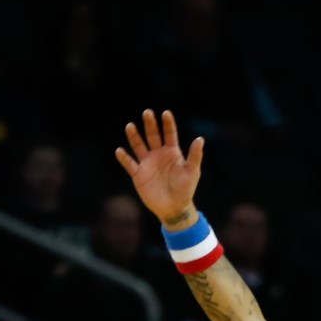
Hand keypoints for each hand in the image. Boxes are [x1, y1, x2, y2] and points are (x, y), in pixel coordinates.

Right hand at [115, 109, 205, 228]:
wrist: (174, 208)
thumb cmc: (185, 190)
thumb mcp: (192, 172)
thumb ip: (194, 156)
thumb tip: (200, 139)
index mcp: (172, 153)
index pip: (169, 134)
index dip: (168, 124)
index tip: (166, 113)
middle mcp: (158, 155)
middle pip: (153, 136)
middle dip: (150, 124)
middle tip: (147, 112)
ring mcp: (147, 164)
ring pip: (139, 146)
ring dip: (134, 136)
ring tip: (130, 126)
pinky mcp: (138, 174)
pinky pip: (129, 164)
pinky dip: (124, 158)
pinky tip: (120, 151)